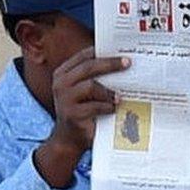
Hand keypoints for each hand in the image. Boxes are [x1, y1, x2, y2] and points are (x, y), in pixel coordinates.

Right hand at [34, 47, 129, 187]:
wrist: (69, 139)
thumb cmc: (82, 110)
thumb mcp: (85, 91)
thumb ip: (96, 77)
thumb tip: (123, 62)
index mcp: (64, 73)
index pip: (84, 56)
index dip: (102, 51)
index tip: (122, 49)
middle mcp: (61, 83)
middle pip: (88, 67)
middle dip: (110, 64)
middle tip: (128, 63)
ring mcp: (65, 99)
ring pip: (90, 86)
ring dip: (109, 90)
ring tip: (121, 95)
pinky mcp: (72, 115)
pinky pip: (93, 107)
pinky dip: (107, 106)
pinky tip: (115, 108)